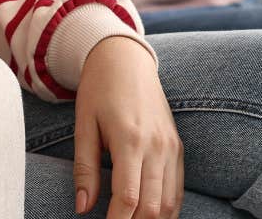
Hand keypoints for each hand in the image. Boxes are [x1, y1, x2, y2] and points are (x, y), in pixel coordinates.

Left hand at [75, 36, 181, 218]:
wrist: (126, 59)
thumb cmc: (99, 90)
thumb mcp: (83, 126)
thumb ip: (84, 169)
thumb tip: (82, 208)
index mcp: (130, 139)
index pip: (128, 198)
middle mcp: (157, 145)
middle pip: (153, 207)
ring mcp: (172, 147)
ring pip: (170, 203)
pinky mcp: (178, 147)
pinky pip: (178, 189)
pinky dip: (167, 209)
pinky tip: (150, 216)